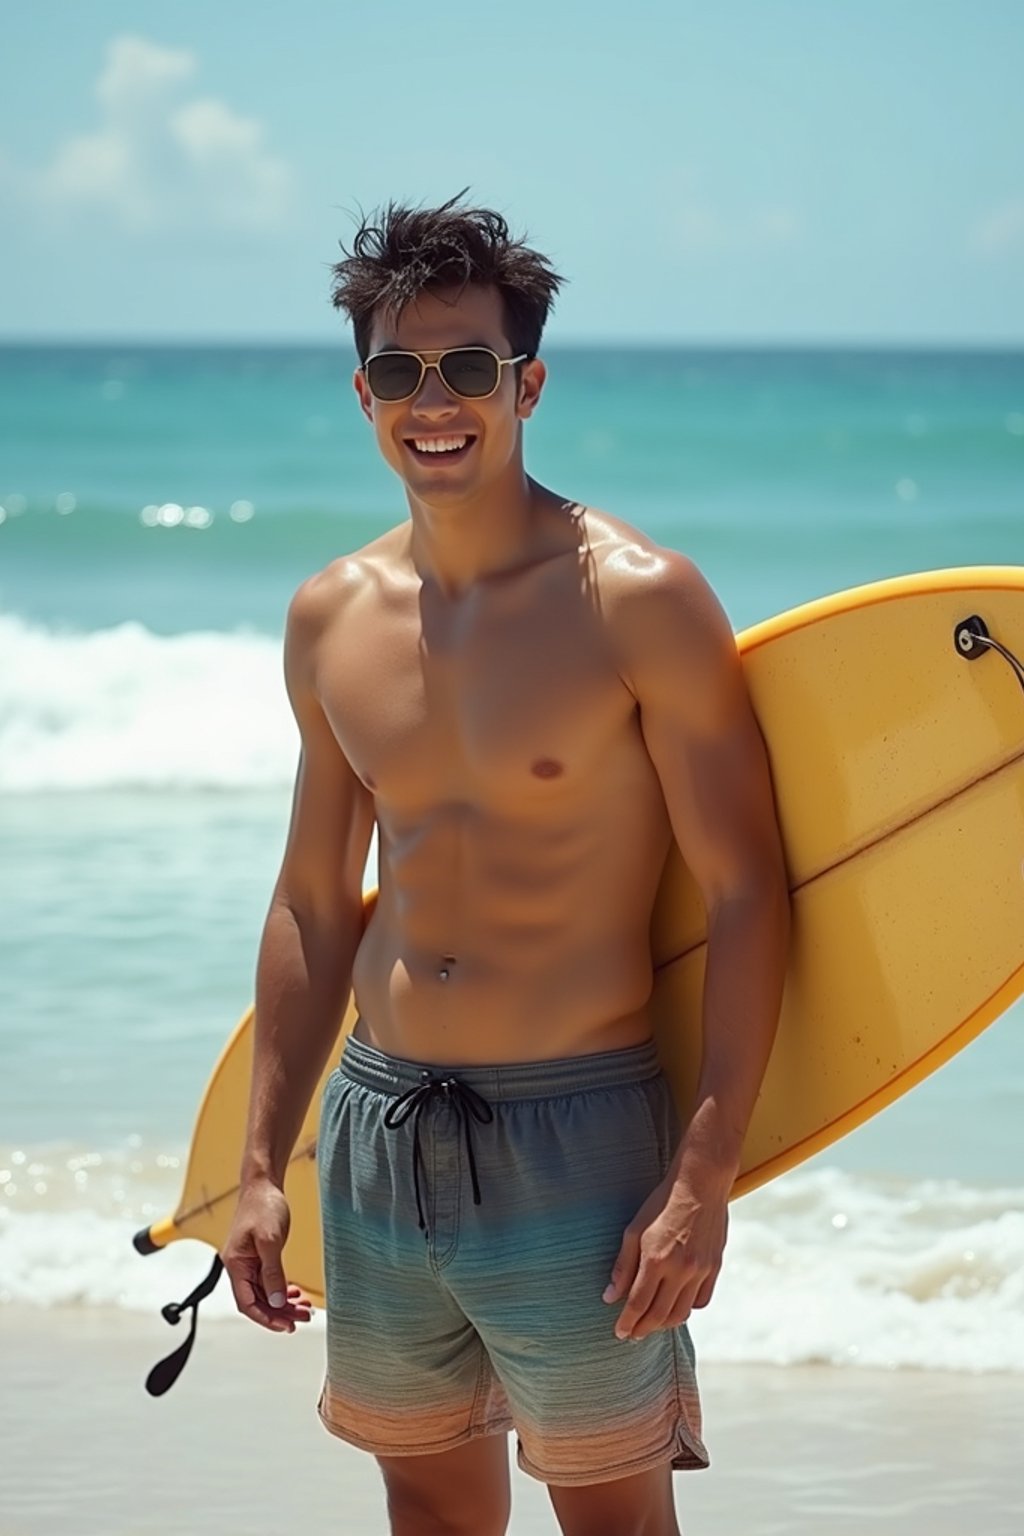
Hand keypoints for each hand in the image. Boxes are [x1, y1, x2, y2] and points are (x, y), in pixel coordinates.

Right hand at [222, 1179, 314, 1332]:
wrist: (263, 1184)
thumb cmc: (262, 1205)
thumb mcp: (270, 1240)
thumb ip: (272, 1272)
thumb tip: (277, 1301)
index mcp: (236, 1265)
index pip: (247, 1303)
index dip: (266, 1319)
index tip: (286, 1326)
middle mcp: (239, 1267)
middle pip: (258, 1301)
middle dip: (280, 1313)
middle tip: (303, 1318)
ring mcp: (248, 1262)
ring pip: (265, 1293)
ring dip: (283, 1303)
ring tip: (304, 1308)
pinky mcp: (258, 1256)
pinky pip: (268, 1281)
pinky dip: (281, 1290)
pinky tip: (294, 1293)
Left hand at [602, 1167, 728, 1340]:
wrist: (701, 1183)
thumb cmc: (662, 1203)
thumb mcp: (634, 1229)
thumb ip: (623, 1266)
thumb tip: (610, 1296)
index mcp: (656, 1259)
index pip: (638, 1304)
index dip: (627, 1322)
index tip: (620, 1333)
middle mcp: (680, 1269)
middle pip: (659, 1315)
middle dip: (643, 1329)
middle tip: (632, 1335)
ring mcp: (701, 1270)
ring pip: (682, 1313)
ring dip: (664, 1324)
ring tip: (651, 1324)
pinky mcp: (715, 1267)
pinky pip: (701, 1301)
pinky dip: (687, 1309)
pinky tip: (675, 1306)